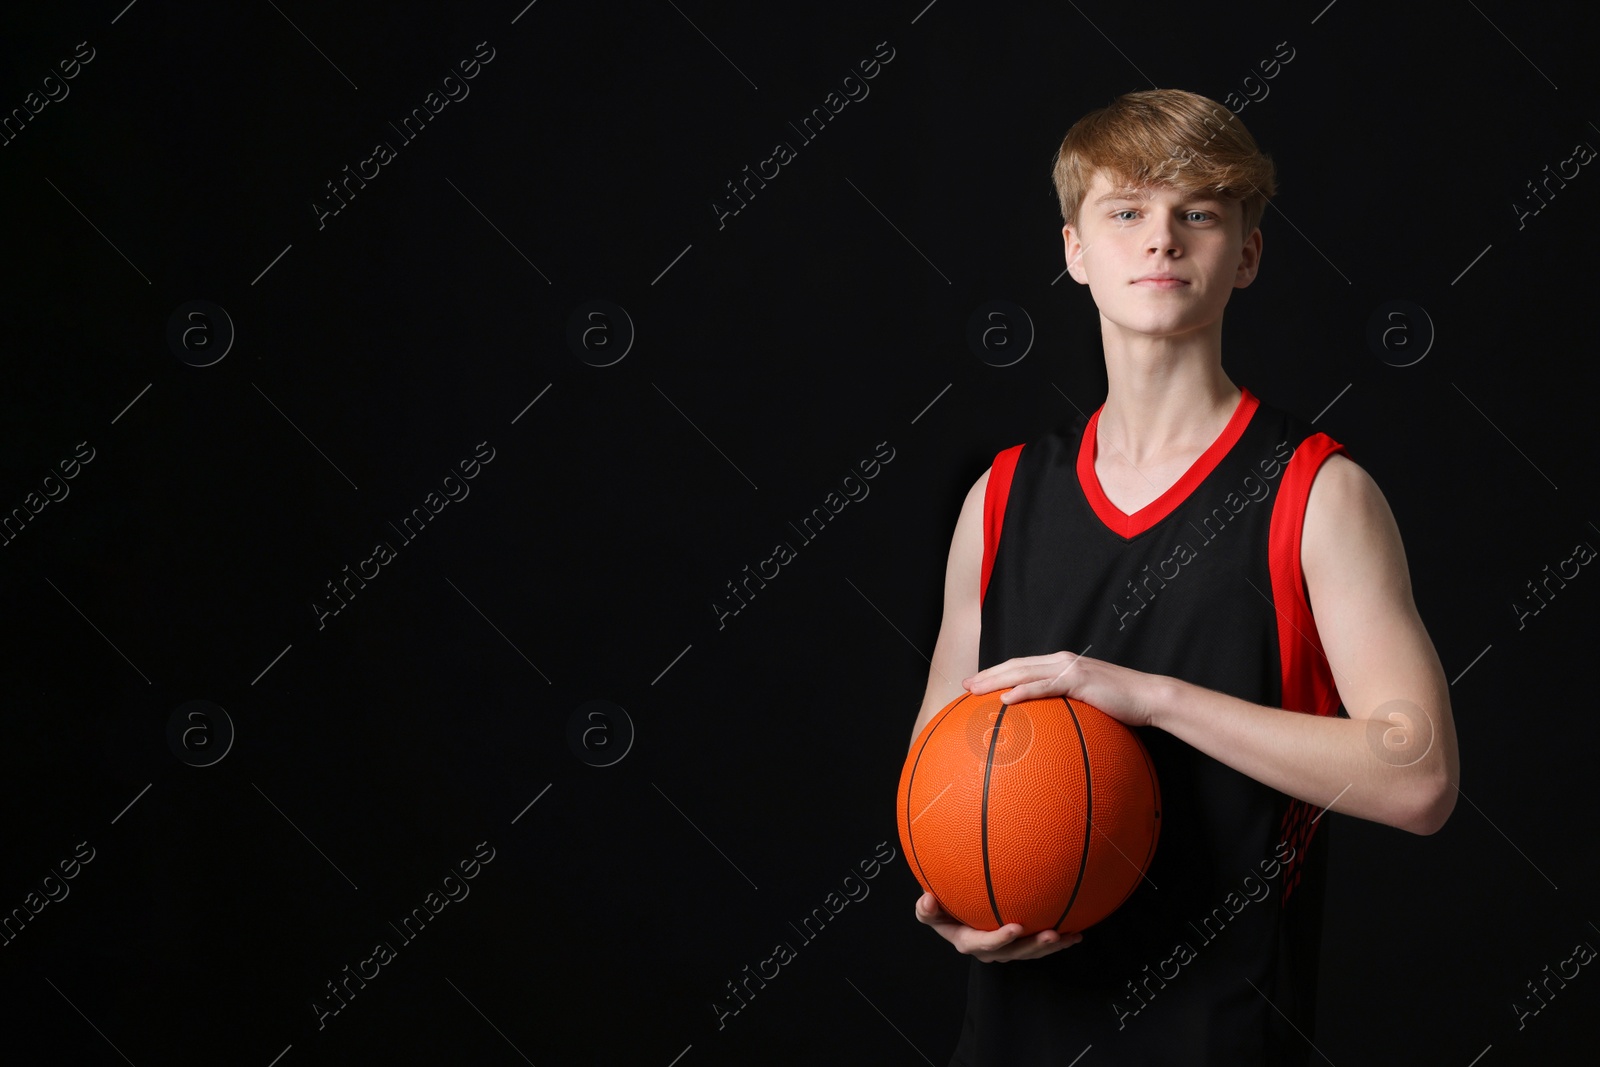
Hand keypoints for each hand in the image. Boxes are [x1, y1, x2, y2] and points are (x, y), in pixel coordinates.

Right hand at [914, 892, 1080, 961]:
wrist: (956, 914)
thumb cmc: (943, 910)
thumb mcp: (929, 911)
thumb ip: (926, 910)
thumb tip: (927, 899)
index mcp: (968, 942)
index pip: (984, 944)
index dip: (1000, 939)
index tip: (1016, 927)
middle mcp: (990, 950)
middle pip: (1015, 952)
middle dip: (1034, 946)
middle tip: (1052, 934)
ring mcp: (1007, 949)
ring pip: (1030, 952)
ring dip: (1051, 946)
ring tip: (1069, 936)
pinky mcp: (1019, 944)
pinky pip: (1038, 945)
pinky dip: (1057, 942)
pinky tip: (1075, 933)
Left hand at [962, 651, 1171, 728]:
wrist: (1148, 697)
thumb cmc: (1121, 704)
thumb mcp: (1089, 703)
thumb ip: (1068, 706)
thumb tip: (1051, 726)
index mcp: (1061, 665)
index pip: (1022, 666)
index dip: (997, 672)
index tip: (975, 683)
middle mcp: (1061, 661)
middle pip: (1016, 665)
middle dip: (987, 674)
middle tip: (964, 686)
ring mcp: (1070, 668)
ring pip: (1024, 672)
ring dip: (996, 680)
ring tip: (975, 690)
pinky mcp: (1079, 680)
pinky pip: (1046, 686)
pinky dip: (1024, 691)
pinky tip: (1006, 699)